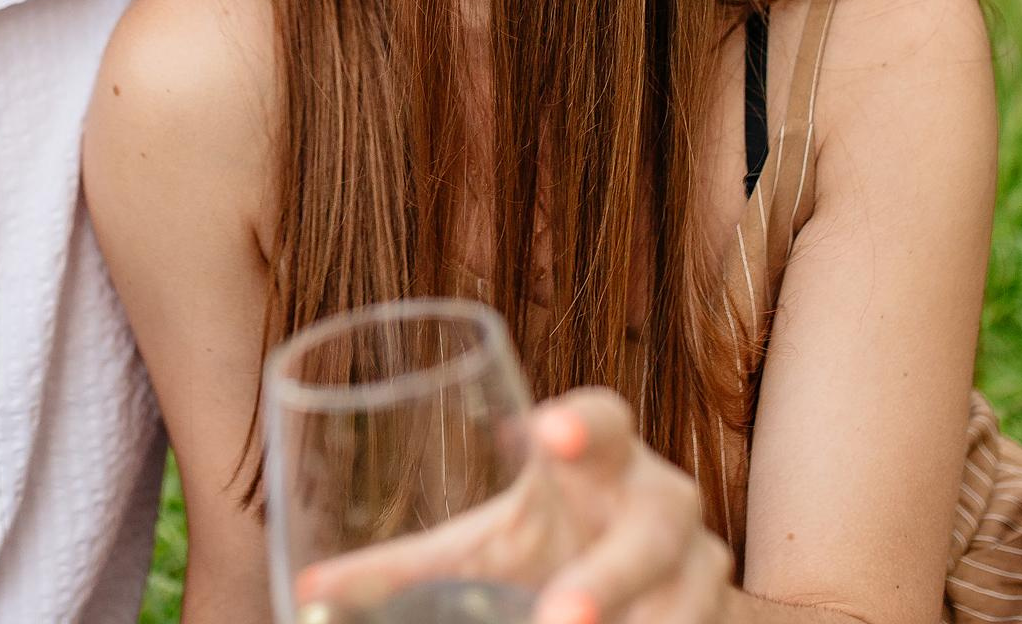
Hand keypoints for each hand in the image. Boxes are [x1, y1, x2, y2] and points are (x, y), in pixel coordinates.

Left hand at [294, 388, 737, 623]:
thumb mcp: (477, 551)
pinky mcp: (716, 620)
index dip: (583, 424)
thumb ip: (400, 569)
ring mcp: (701, 567)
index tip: (545, 434)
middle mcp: (662, 503)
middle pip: (656, 525)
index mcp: (603, 457)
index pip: (606, 418)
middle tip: (561, 615)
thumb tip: (305, 595)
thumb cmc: (542, 543)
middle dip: (613, 574)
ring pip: (686, 599)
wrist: (637, 587)